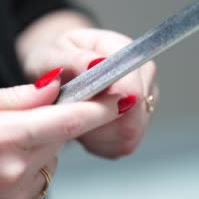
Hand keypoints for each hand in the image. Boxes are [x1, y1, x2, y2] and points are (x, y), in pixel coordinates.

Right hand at [0, 74, 124, 198]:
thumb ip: (21, 96)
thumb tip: (59, 86)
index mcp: (4, 138)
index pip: (68, 121)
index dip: (99, 109)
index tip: (121, 98)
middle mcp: (15, 173)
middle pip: (60, 140)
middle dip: (53, 126)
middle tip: (18, 123)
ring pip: (50, 164)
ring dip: (38, 151)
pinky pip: (39, 187)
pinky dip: (29, 174)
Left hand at [21, 28, 157, 158]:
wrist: (58, 66)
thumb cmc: (56, 56)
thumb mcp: (54, 52)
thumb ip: (75, 59)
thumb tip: (95, 63)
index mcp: (126, 53)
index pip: (133, 89)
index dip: (109, 106)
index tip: (82, 109)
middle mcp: (142, 77)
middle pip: (133, 120)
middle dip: (98, 124)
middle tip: (72, 114)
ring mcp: (144, 102)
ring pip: (128, 137)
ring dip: (98, 135)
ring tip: (77, 117)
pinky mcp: (138, 124)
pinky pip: (122, 146)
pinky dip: (100, 144)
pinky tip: (86, 127)